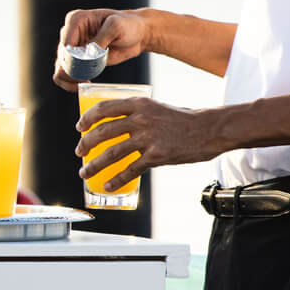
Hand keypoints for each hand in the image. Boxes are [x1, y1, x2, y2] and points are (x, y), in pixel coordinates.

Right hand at [52, 8, 149, 90]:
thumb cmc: (127, 24)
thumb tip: (88, 53)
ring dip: (70, 78)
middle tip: (87, 77)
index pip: (66, 42)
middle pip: (62, 56)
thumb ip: (101, 38)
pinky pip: (67, 74)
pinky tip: (83, 84)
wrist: (136, 35)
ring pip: (61, 67)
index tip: (86, 65)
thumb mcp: (116, 26)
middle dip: (72, 70)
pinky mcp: (79, 60)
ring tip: (84, 82)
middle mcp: (71, 33)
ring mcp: (74, 48)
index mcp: (76, 20)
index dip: (73, 57)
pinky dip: (71, 82)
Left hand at [73, 95, 222, 192]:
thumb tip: (115, 126)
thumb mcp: (156, 107)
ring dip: (95, 165)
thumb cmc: (184, 119)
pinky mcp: (157, 156)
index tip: (80, 128)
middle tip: (79, 152)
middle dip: (87, 144)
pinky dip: (117, 179)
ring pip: (112, 153)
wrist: (210, 129)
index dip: (87, 118)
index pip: (104, 108)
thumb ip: (137, 114)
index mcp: (139, 104)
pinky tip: (108, 185)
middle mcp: (141, 119)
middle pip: (103, 132)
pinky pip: (131, 169)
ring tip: (85, 172)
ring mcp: (148, 138)